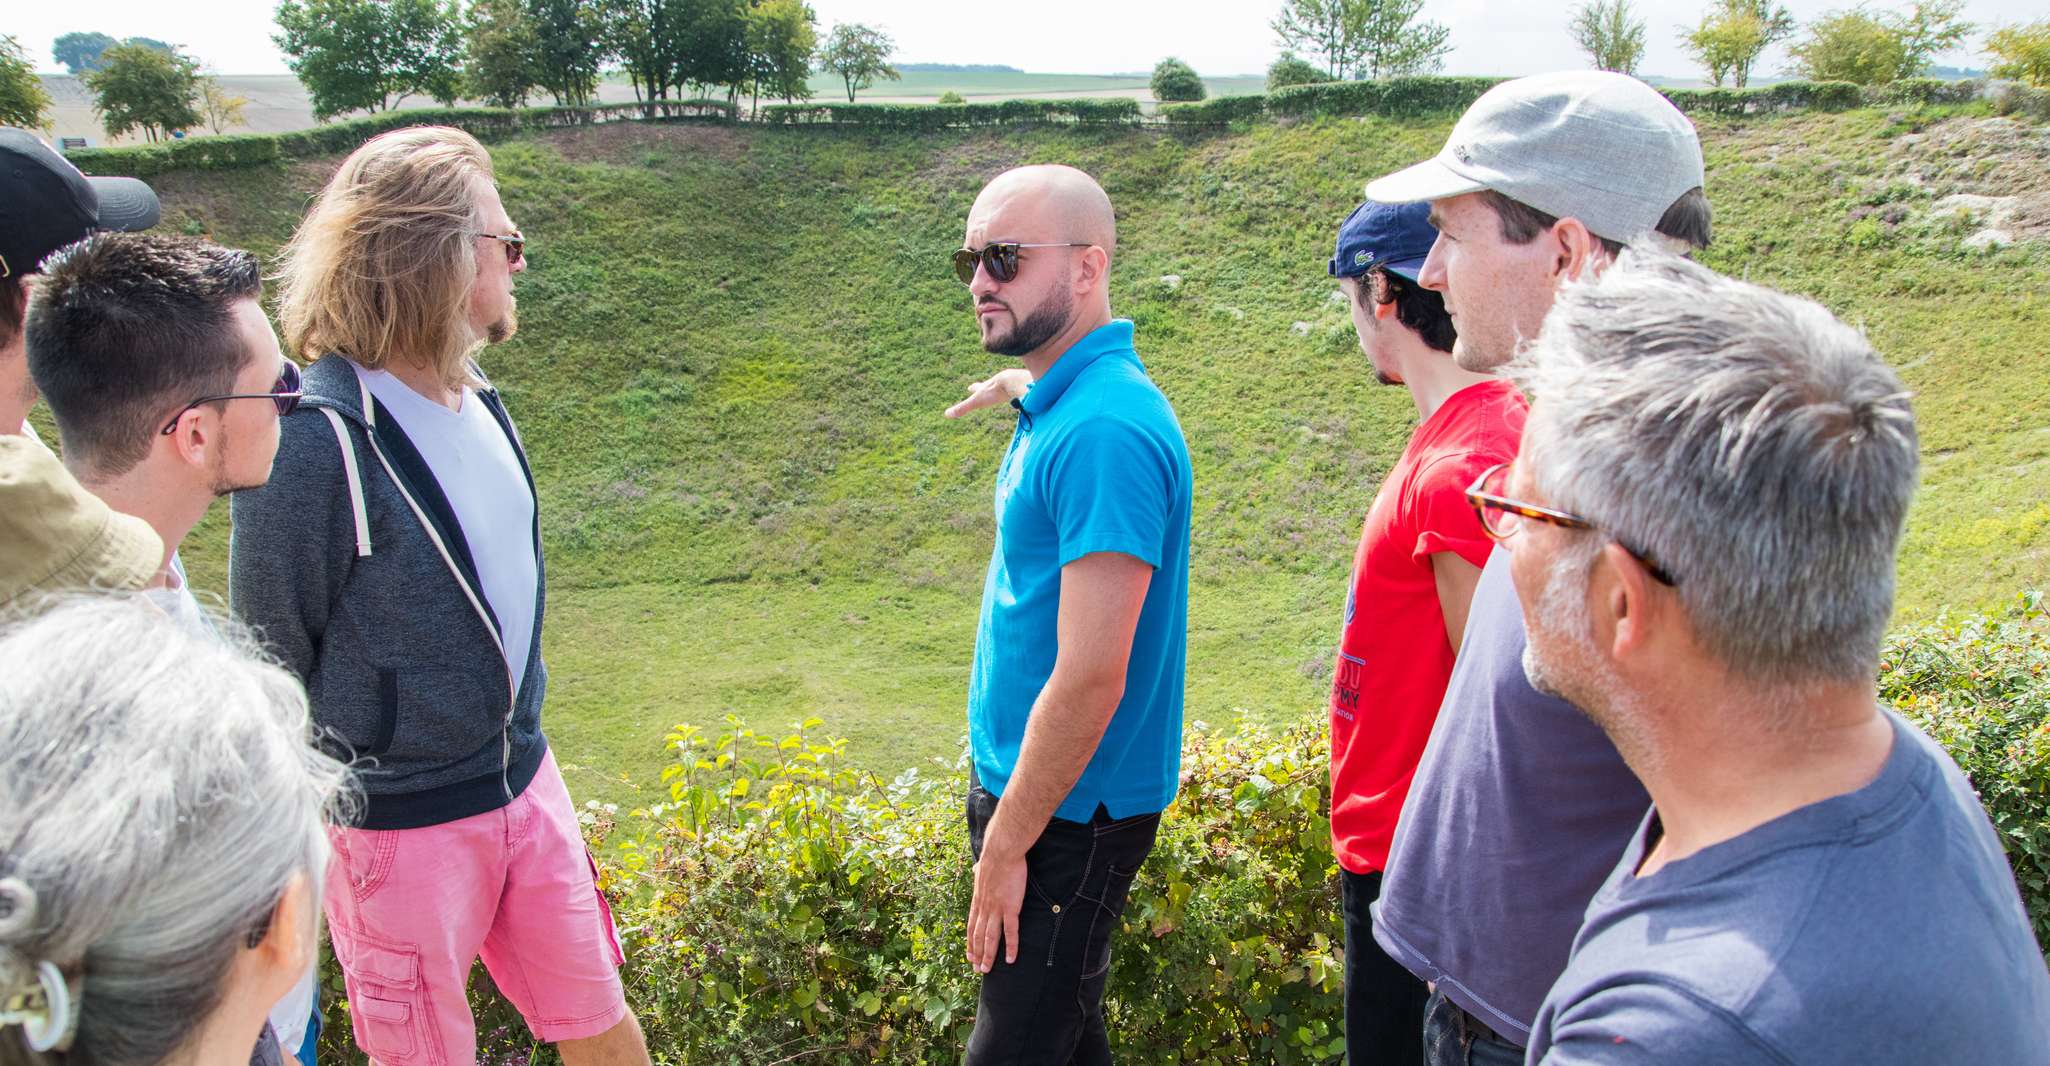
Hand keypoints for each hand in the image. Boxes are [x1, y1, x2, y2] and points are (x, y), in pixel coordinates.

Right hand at [944, 368, 1032, 418]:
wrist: (1015, 381)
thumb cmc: (995, 391)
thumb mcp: (977, 401)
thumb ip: (963, 408)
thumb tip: (946, 414)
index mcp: (987, 388)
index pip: (978, 387)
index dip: (974, 388)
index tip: (970, 386)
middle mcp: (999, 384)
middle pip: (992, 385)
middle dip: (988, 387)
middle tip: (988, 387)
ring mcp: (1011, 384)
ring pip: (1007, 387)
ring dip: (1005, 389)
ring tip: (1008, 392)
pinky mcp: (1023, 386)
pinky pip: (1020, 390)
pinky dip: (1019, 393)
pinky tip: (1024, 396)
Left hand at [965, 846, 1027, 972]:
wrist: (1001, 853)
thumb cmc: (994, 859)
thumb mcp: (981, 868)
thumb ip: (978, 873)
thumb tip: (976, 869)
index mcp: (977, 901)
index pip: (971, 927)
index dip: (970, 943)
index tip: (969, 956)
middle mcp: (984, 908)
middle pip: (978, 936)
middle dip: (977, 955)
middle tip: (977, 969)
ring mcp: (996, 909)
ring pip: (990, 938)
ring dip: (988, 955)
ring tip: (987, 969)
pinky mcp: (1010, 908)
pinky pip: (1010, 932)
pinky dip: (1010, 946)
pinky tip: (1010, 958)